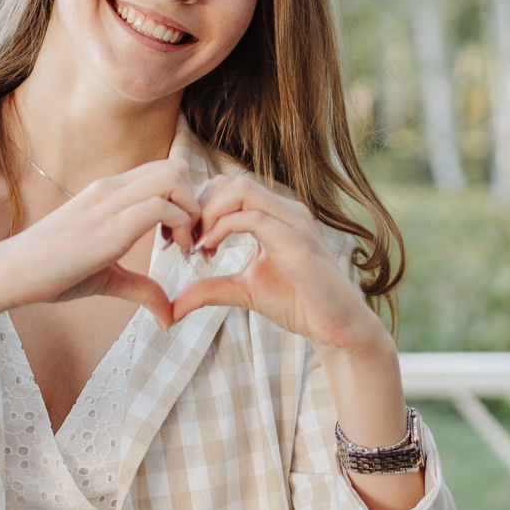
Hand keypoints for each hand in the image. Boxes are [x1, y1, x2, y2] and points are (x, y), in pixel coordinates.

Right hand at [0, 157, 203, 324]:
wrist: (11, 273)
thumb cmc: (52, 273)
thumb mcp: (107, 279)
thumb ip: (141, 289)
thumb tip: (169, 316)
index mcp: (110, 193)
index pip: (164, 171)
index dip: (186, 201)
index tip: (183, 237)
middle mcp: (112, 189)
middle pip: (176, 167)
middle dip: (197, 202)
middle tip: (191, 240)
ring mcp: (110, 203)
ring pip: (173, 179)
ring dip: (192, 212)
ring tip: (184, 247)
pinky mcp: (110, 226)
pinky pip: (161, 207)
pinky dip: (182, 227)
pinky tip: (175, 254)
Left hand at [169, 173, 386, 354]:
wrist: (337, 327)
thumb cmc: (298, 304)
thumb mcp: (243, 292)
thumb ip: (210, 289)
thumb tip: (172, 306)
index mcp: (275, 214)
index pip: (228, 189)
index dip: (198, 208)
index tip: (183, 240)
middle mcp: (286, 210)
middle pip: (230, 182)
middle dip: (198, 207)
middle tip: (183, 241)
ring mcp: (294, 222)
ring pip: (241, 191)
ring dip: (208, 214)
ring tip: (195, 245)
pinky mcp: (297, 243)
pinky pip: (253, 218)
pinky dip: (223, 229)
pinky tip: (208, 252)